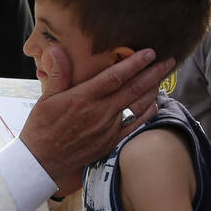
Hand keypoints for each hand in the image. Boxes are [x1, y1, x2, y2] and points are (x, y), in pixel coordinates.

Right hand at [20, 47, 173, 194]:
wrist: (43, 161)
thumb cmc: (42, 127)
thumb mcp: (46, 98)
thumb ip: (58, 73)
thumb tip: (57, 49)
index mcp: (83, 98)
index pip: (114, 77)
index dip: (134, 63)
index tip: (149, 52)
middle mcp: (99, 113)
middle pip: (132, 89)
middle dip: (153, 73)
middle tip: (168, 60)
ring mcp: (107, 129)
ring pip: (136, 106)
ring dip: (152, 90)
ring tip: (163, 77)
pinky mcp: (110, 142)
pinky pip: (134, 126)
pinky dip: (146, 114)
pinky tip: (154, 104)